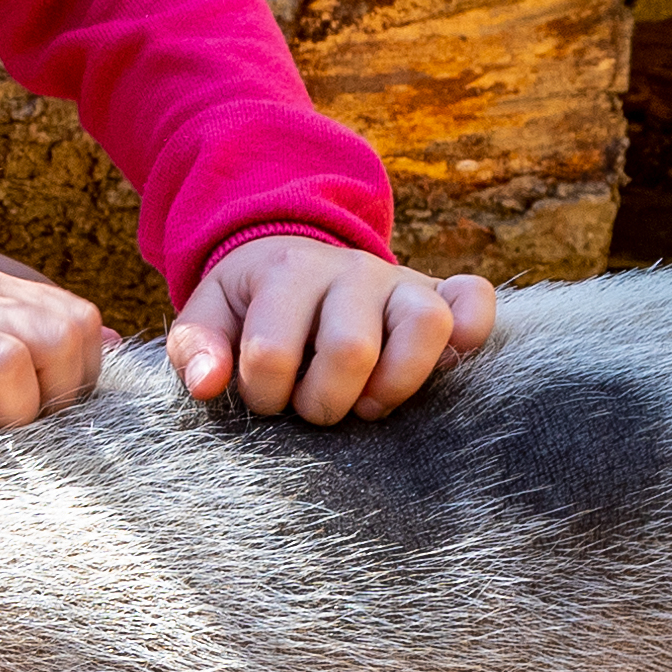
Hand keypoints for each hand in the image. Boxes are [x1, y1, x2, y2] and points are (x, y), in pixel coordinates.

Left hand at [166, 236, 497, 423]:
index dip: (264, 395)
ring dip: (394, 385)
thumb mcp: (209, 317)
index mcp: (287, 270)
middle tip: (314, 408)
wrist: (294, 263)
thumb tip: (208, 385)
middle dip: (325, 402)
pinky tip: (443, 367)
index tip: (265, 399)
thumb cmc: (251, 307)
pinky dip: (471, 334)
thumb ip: (196, 348)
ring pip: (426, 326)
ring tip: (368, 403)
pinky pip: (475, 301)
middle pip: (351, 348)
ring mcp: (402, 281)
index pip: (272, 353)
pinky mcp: (441, 293)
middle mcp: (351, 269)